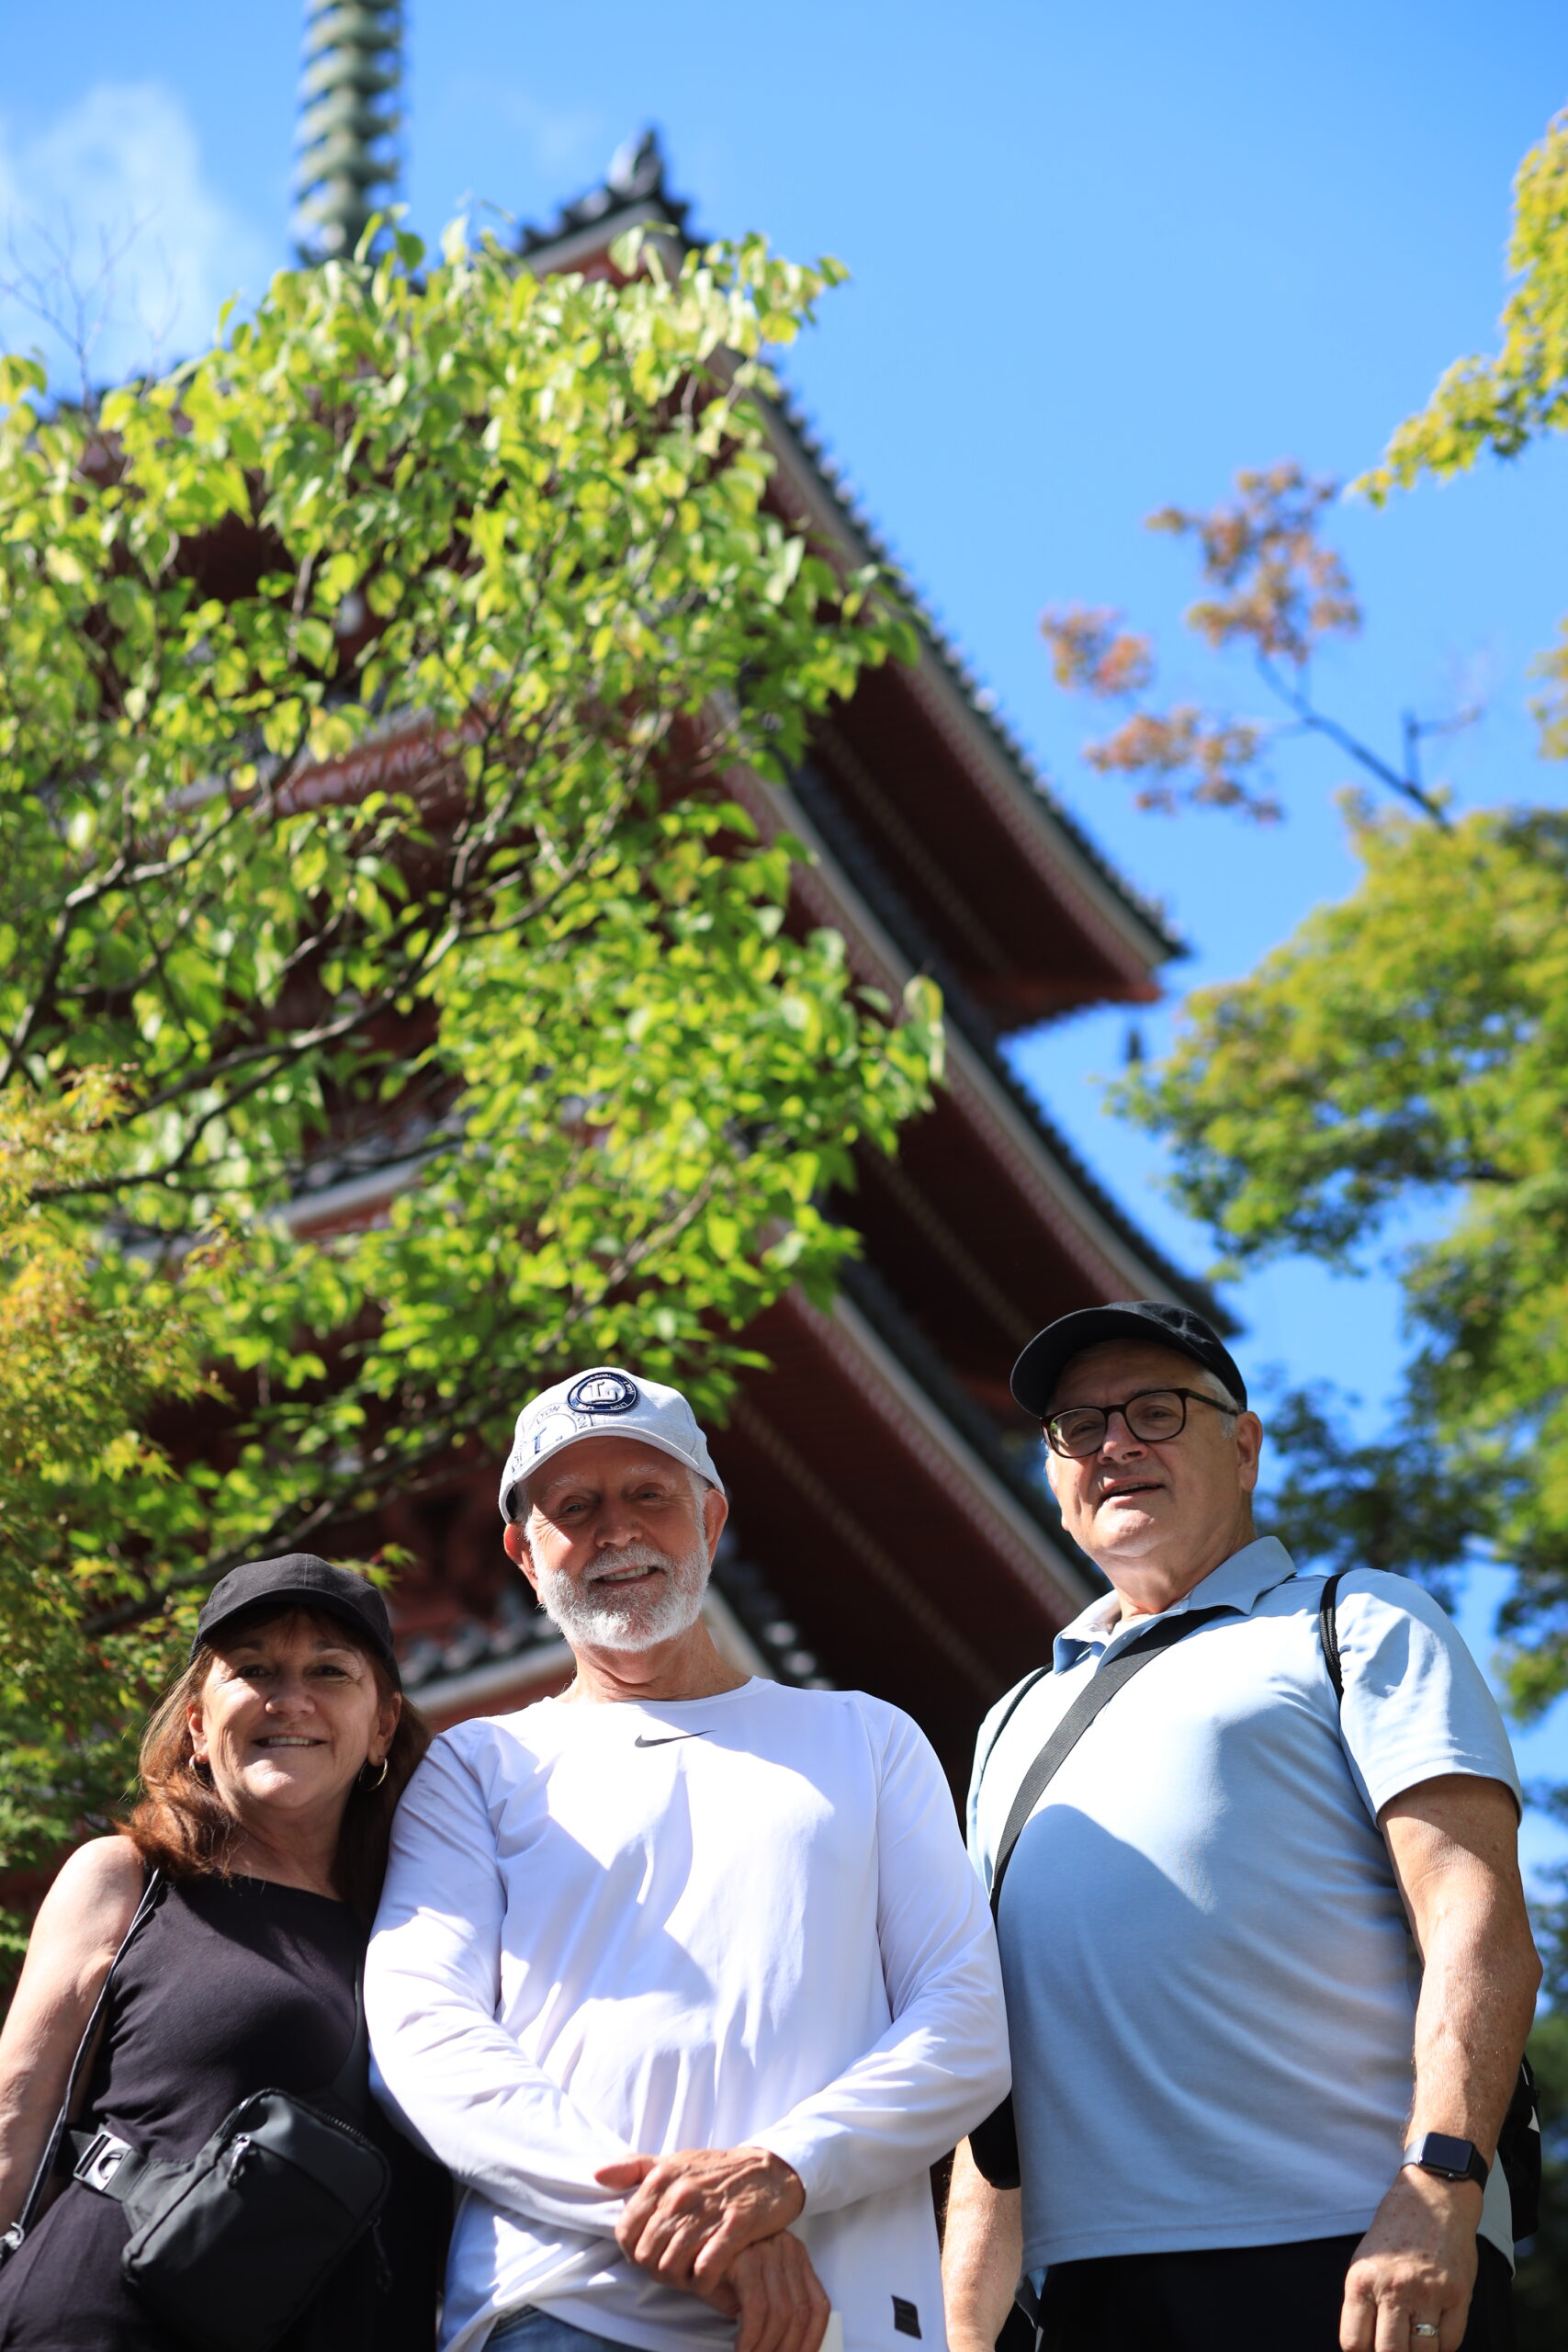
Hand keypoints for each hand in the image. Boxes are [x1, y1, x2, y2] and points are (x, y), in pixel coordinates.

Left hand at [595, 2145, 805, 2291]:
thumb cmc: (716, 2171)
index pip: (626, 2231)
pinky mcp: (736, 2226)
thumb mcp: (674, 2161)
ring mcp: (708, 2209)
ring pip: (673, 2266)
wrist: (769, 2169)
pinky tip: (710, 2279)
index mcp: (662, 2177)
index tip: (649, 2255)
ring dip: (680, 2281)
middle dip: (656, 2271)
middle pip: (647, 2255)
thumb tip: (597, 2174)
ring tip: (690, 2277)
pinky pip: (706, 2269)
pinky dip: (704, 2283)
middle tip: (673, 2270)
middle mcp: (681, 2193)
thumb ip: (634, 2167)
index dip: (633, 2252)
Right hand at [692, 2232, 830, 2351]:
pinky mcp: (743, 2256)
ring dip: (767, 2347)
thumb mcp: (757, 2289)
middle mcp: (785, 2247)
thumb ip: (777, 2307)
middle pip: (800, 2311)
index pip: (818, 2304)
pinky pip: (756, 2307)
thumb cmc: (721, 2275)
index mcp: (795, 2254)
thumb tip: (792, 2347)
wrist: (684, 2251)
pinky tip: (742, 2349)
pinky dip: (751, 2336)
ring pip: (780, 2312)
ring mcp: (764, 2248)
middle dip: (788, 2349)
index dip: (813, 2339)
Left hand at [1340, 2170, 1481, 2351]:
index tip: (1371, 2348)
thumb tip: (1367, 2343)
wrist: (1435, 2196)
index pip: (1354, 2342)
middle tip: (1397, 2345)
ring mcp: (1428, 2293)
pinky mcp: (1458, 2294)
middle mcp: (1393, 2288)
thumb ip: (1363, 2301)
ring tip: (1416, 2340)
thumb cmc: (1397, 2227)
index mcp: (1362, 2280)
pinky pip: (1451, 2341)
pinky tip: (1437, 2333)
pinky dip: (1443, 2345)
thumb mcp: (1366, 2259)